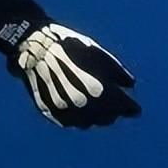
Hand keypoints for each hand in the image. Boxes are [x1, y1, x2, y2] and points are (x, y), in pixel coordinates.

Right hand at [8, 22, 140, 128]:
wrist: (33, 45)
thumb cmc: (68, 45)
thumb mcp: (97, 52)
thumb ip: (116, 71)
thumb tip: (131, 85)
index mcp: (98, 89)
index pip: (123, 107)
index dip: (130, 108)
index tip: (134, 109)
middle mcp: (83, 104)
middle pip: (106, 118)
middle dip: (113, 111)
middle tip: (114, 105)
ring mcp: (65, 110)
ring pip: (88, 123)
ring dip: (95, 116)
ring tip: (96, 105)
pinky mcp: (50, 112)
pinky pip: (70, 121)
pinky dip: (77, 117)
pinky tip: (78, 106)